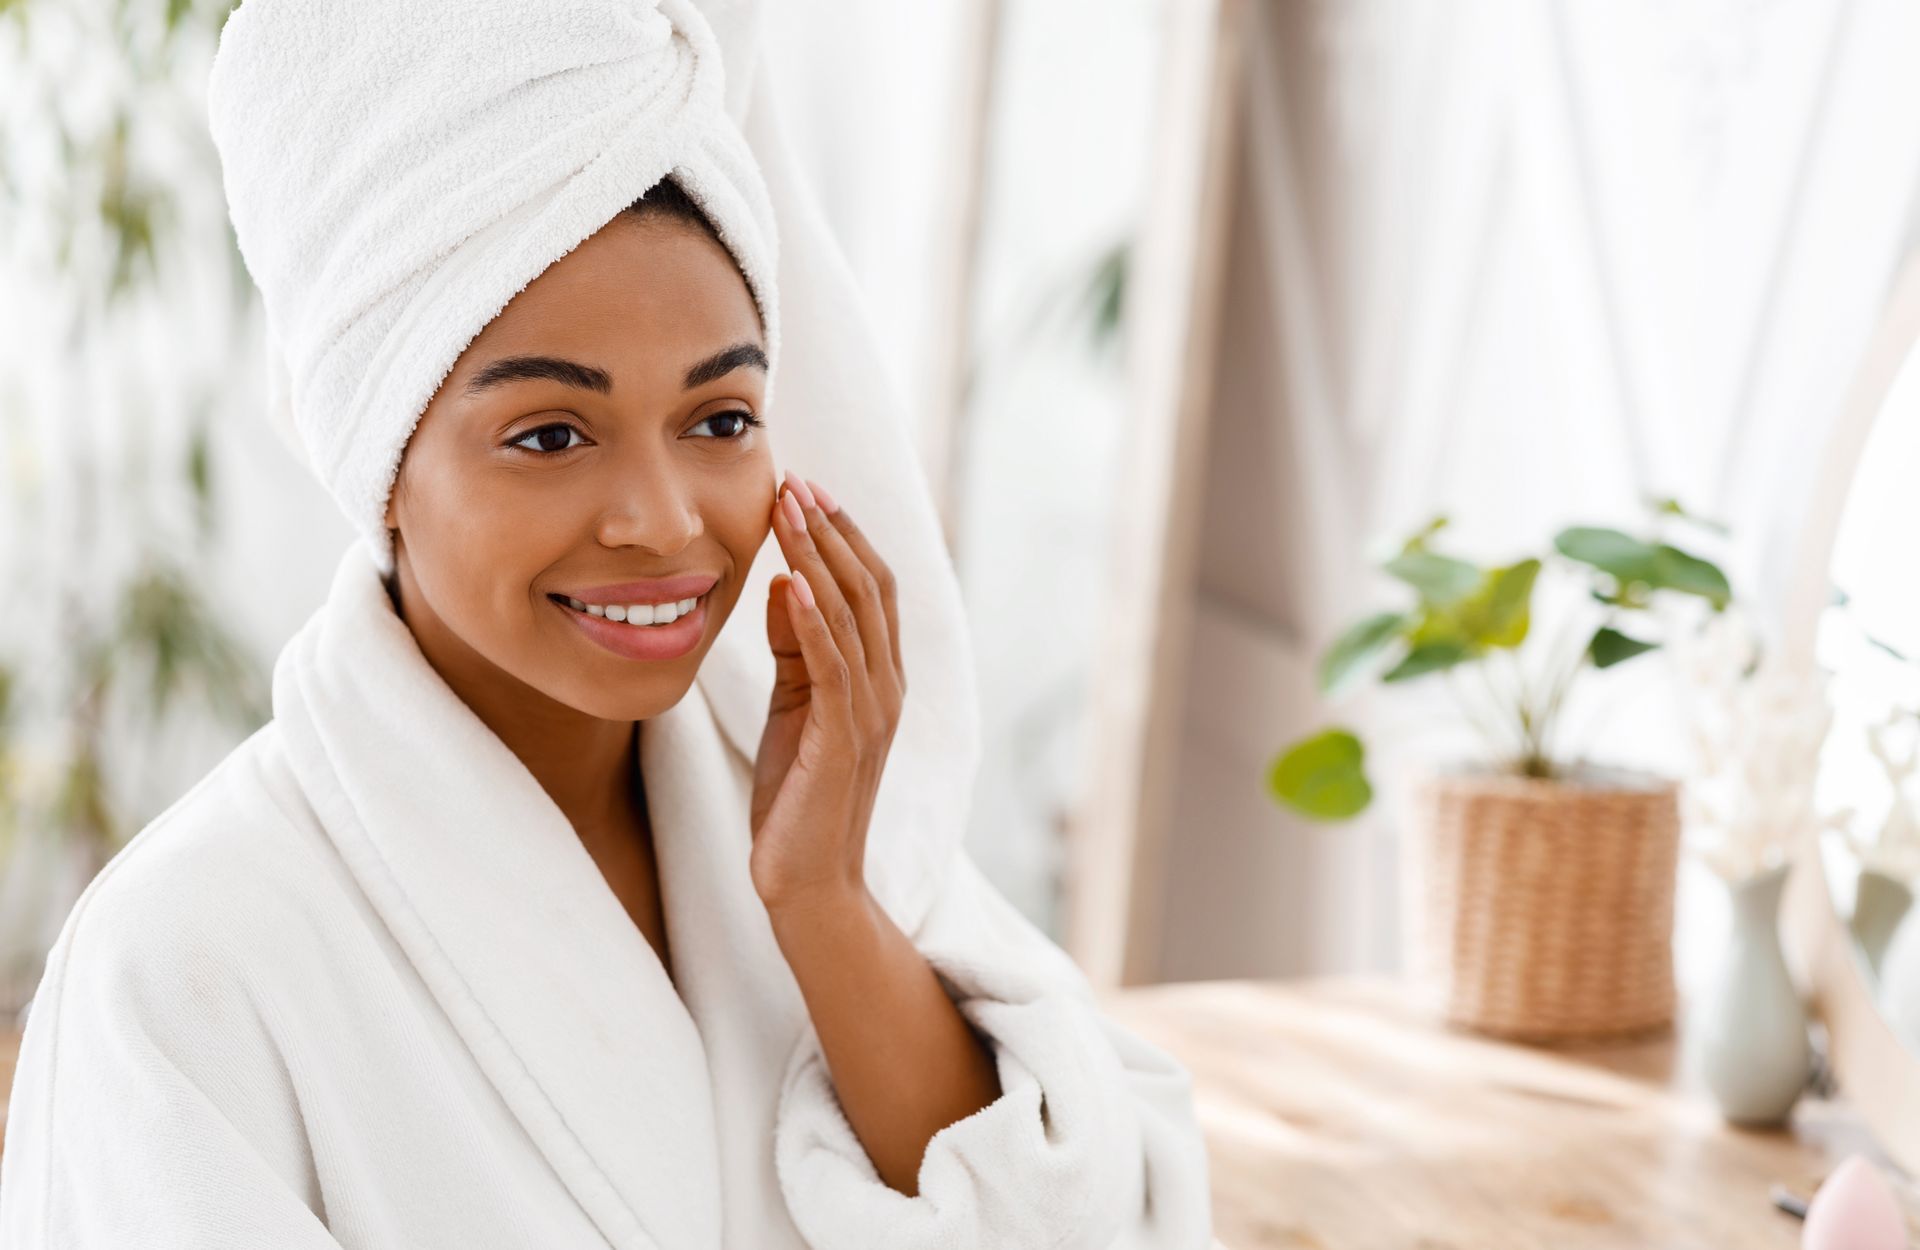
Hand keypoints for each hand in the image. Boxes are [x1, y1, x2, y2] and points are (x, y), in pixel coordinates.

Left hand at [751, 470, 906, 911]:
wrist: (808, 882)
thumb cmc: (798, 796)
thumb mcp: (793, 707)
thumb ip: (795, 648)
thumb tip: (787, 580)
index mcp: (880, 676)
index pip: (871, 587)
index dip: (841, 534)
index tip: (804, 488)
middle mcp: (887, 687)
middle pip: (869, 587)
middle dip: (831, 529)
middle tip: (796, 479)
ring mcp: (872, 713)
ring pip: (853, 615)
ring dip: (819, 557)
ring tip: (788, 509)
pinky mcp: (845, 739)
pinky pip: (833, 665)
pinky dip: (814, 619)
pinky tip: (793, 582)